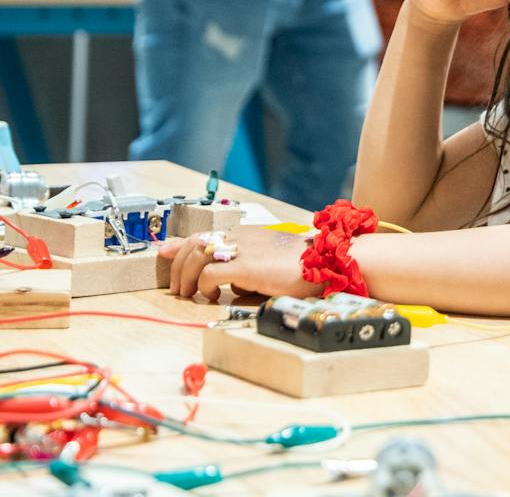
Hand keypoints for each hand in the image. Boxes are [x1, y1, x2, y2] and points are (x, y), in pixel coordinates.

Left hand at [157, 226, 320, 301]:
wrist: (324, 261)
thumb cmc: (302, 266)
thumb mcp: (269, 263)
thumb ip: (247, 270)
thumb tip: (233, 288)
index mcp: (246, 235)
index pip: (204, 234)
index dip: (179, 243)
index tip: (163, 251)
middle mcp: (240, 237)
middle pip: (194, 244)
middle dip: (177, 265)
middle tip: (176, 287)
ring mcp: (242, 249)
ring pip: (196, 256)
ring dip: (185, 277)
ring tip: (187, 294)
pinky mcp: (246, 266)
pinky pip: (210, 274)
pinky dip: (204, 287)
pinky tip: (211, 296)